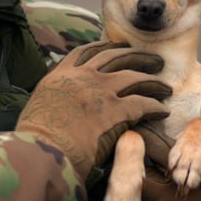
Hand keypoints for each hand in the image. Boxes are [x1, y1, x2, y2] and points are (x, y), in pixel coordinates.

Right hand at [16, 41, 170, 183]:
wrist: (40, 154)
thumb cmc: (34, 141)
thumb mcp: (37, 108)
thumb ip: (52, 98)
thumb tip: (58, 104)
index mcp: (61, 75)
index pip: (86, 52)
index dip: (105, 47)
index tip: (117, 46)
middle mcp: (82, 77)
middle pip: (116, 57)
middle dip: (138, 56)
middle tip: (153, 60)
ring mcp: (101, 92)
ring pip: (134, 76)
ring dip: (153, 80)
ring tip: (165, 86)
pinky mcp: (116, 111)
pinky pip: (143, 104)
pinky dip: (155, 106)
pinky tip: (163, 110)